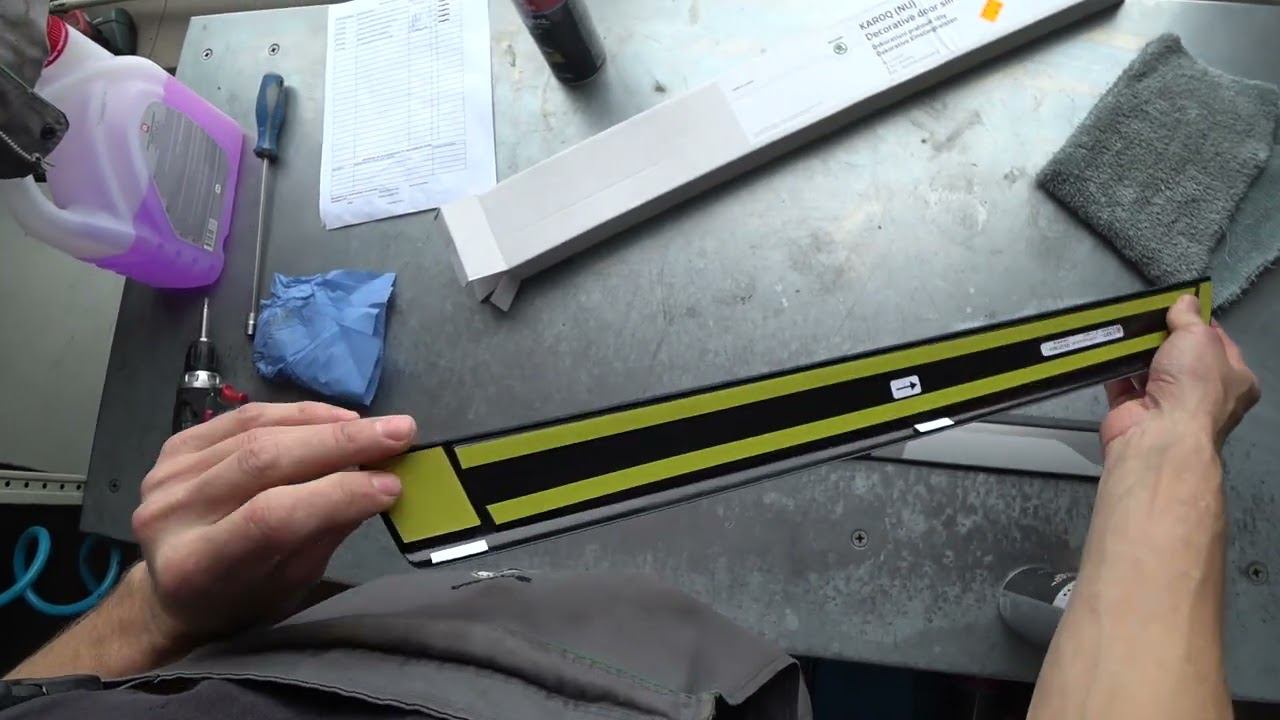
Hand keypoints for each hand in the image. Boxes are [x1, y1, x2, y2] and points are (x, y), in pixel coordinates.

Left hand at [131, 402, 415, 642]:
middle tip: (401, 432)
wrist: (171, 594)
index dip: (337, 494)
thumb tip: (380, 482)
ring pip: (257, 431)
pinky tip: (336, 417)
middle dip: (342, 443)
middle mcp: (172, 515)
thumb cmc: (239, 601)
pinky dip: (296, 413)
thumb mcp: (287, 586)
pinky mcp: (173, 448)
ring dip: (325, 424)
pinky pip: (243, 416)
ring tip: (375, 425)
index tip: (394, 483)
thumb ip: (324, 532)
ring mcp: (167, 476)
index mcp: (196, 566)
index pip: (273, 516)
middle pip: (264, 461)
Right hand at [1100, 294, 1258, 451]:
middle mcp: (1204, 394)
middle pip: (1183, 356)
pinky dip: (1115, 368)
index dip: (1200, 321)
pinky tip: (1107, 348)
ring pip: (1151, 369)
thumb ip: (1189, 317)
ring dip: (1138, 351)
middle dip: (1165, 337)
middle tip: (1148, 315)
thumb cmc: (1193, 385)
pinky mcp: (1135, 412)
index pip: (1219, 343)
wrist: (1159, 433)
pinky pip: (1123, 384)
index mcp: (1235, 379)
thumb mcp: (1199, 337)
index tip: (1179, 306)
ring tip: (1125, 327)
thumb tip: (1186, 300)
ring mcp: (1169, 406)